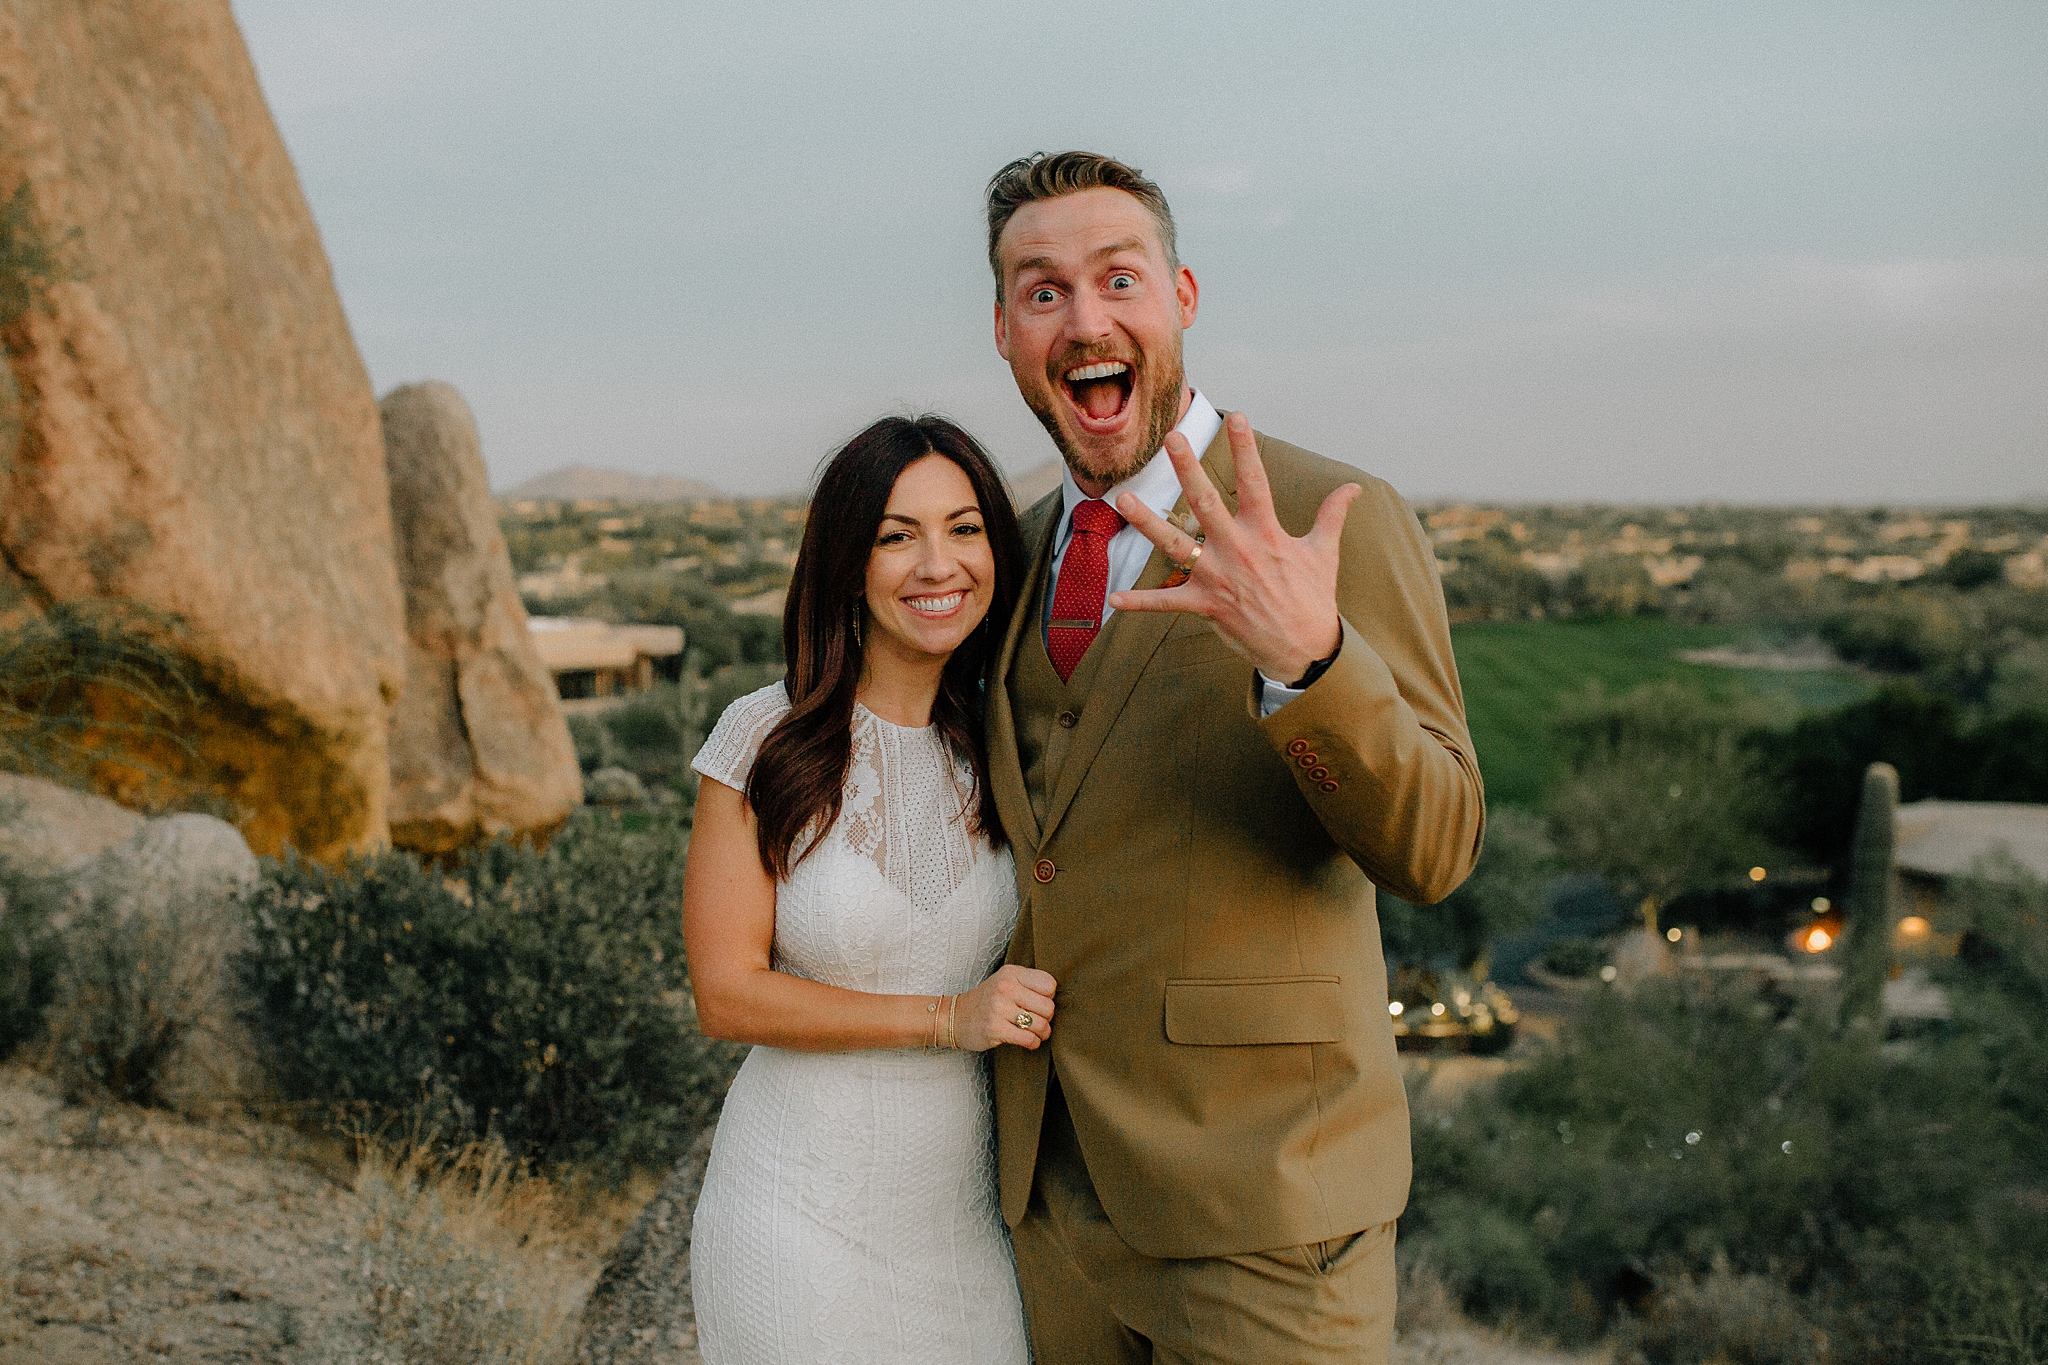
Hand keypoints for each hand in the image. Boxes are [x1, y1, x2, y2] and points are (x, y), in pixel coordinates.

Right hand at [954, 965, 1056, 1051]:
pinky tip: (1028, 1041)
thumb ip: (1028, 984)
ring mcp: (999, 1008)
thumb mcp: (1005, 981)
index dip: (1049, 997)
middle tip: (1038, 1021)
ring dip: (1042, 1033)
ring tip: (1036, 1033)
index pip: (1049, 984)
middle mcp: (1005, 988)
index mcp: (1011, 973)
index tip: (1038, 1003)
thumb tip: (1057, 999)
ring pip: (1040, 1025)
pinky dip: (1033, 1043)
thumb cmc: (987, 1000)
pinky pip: (1028, 1039)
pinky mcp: (995, 1029)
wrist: (955, 1017)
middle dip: (1047, 1018)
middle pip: (1048, 1007)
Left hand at [1109, 411, 1358, 682]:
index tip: (1236, 418)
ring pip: (1176, 545)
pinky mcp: (1207, 605)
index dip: (1246, 449)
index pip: (1255, 482)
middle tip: (1171, 438)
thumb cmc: (1312, 596)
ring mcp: (1220, 577)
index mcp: (1267, 533)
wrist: (1305, 648)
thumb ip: (1332, 515)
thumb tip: (1353, 487)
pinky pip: (1168, 603)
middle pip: (1207, 503)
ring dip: (1147, 523)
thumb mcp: (1324, 552)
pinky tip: (1113, 598)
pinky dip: (1141, 602)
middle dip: (1187, 469)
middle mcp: (1239, 550)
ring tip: (1122, 499)